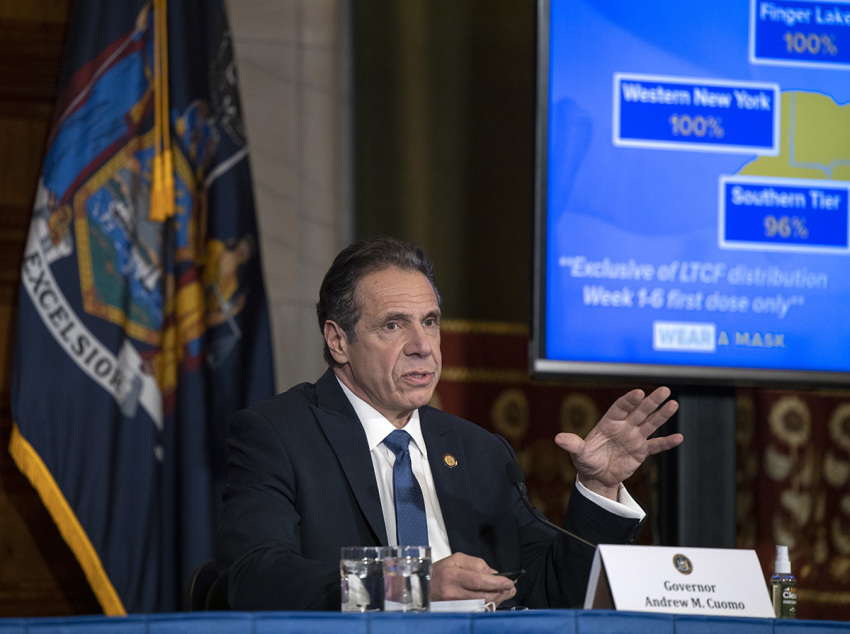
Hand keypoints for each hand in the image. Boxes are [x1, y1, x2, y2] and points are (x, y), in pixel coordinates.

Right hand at [430, 552, 516, 605]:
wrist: (423, 586)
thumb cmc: (440, 571)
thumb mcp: (457, 559)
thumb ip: (477, 564)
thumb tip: (494, 574)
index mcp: (453, 575)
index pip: (479, 581)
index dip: (496, 583)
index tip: (509, 582)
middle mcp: (452, 592)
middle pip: (483, 596)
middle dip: (501, 592)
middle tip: (511, 588)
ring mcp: (453, 605)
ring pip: (481, 605)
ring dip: (497, 599)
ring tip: (506, 593)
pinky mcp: (456, 611)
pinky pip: (476, 609)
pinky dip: (488, 605)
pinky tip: (494, 599)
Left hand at [554, 386, 682, 499]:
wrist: (597, 476)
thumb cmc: (586, 461)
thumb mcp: (578, 454)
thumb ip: (572, 444)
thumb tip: (558, 438)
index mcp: (609, 423)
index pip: (620, 408)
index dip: (629, 400)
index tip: (639, 392)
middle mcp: (624, 427)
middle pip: (639, 411)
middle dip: (651, 401)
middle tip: (664, 390)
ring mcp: (634, 438)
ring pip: (650, 424)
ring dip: (662, 415)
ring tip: (674, 404)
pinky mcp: (641, 451)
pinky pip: (656, 446)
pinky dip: (666, 442)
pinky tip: (679, 437)